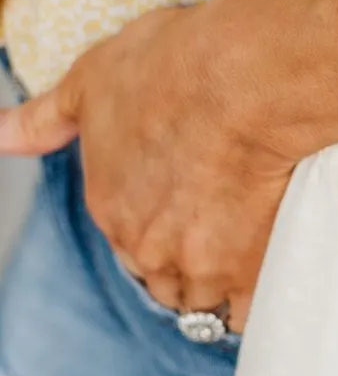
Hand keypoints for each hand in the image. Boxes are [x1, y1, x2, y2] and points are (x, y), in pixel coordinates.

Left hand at [0, 0, 337, 332]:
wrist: (245, 78)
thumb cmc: (175, 66)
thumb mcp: (93, 78)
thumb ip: (47, 118)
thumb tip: (0, 133)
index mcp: (109, 205)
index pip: (128, 238)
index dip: (159, 220)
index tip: (187, 196)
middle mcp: (146, 246)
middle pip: (164, 276)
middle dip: (185, 258)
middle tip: (220, 222)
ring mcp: (198, 266)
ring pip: (204, 299)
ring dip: (219, 282)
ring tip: (250, 247)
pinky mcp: (249, 273)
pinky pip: (249, 309)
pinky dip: (258, 294)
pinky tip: (273, 267)